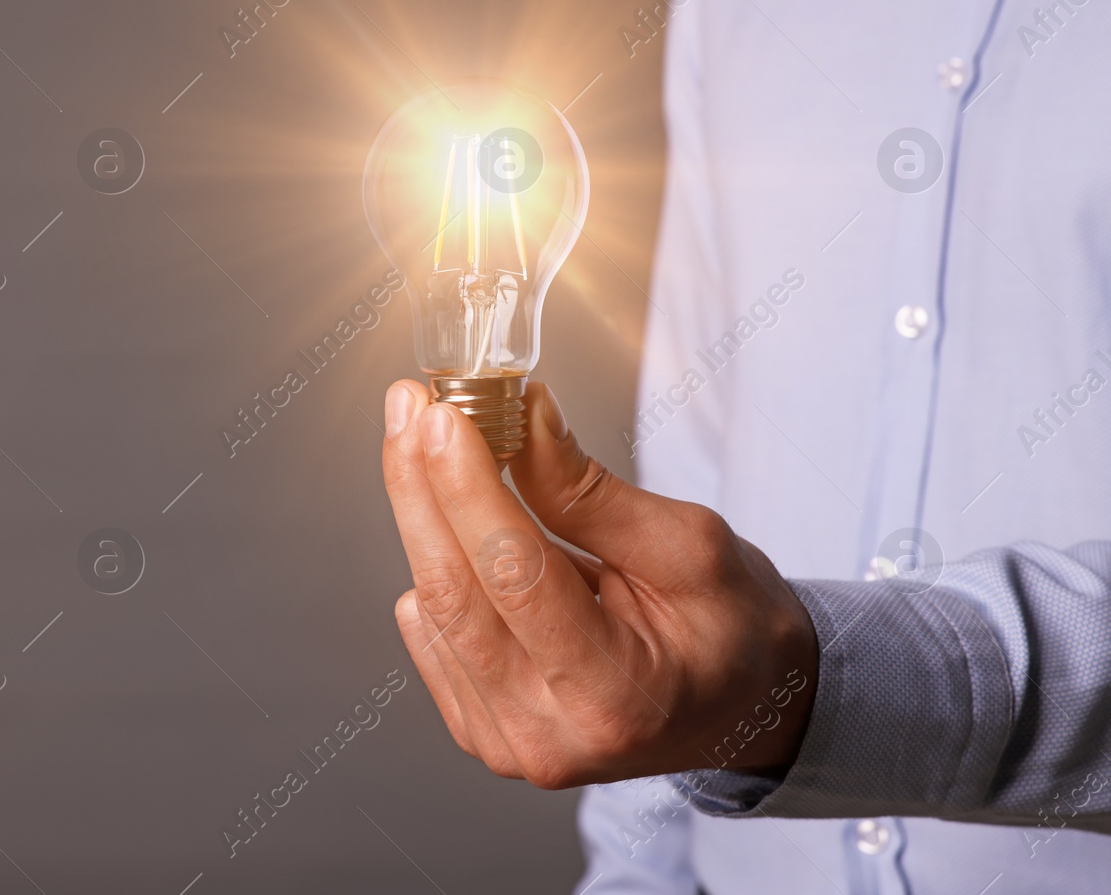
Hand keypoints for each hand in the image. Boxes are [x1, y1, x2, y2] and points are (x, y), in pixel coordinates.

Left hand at [381, 379, 817, 787]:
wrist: (740, 707)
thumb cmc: (730, 629)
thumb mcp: (689, 547)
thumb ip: (592, 493)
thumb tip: (521, 418)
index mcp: (615, 696)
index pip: (515, 576)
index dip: (467, 488)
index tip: (441, 415)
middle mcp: (548, 736)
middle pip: (455, 592)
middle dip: (422, 486)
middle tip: (409, 407)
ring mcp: (507, 742)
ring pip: (432, 605)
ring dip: (420, 512)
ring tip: (425, 439)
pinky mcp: (480, 729)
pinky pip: (431, 630)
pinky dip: (435, 563)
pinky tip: (450, 518)